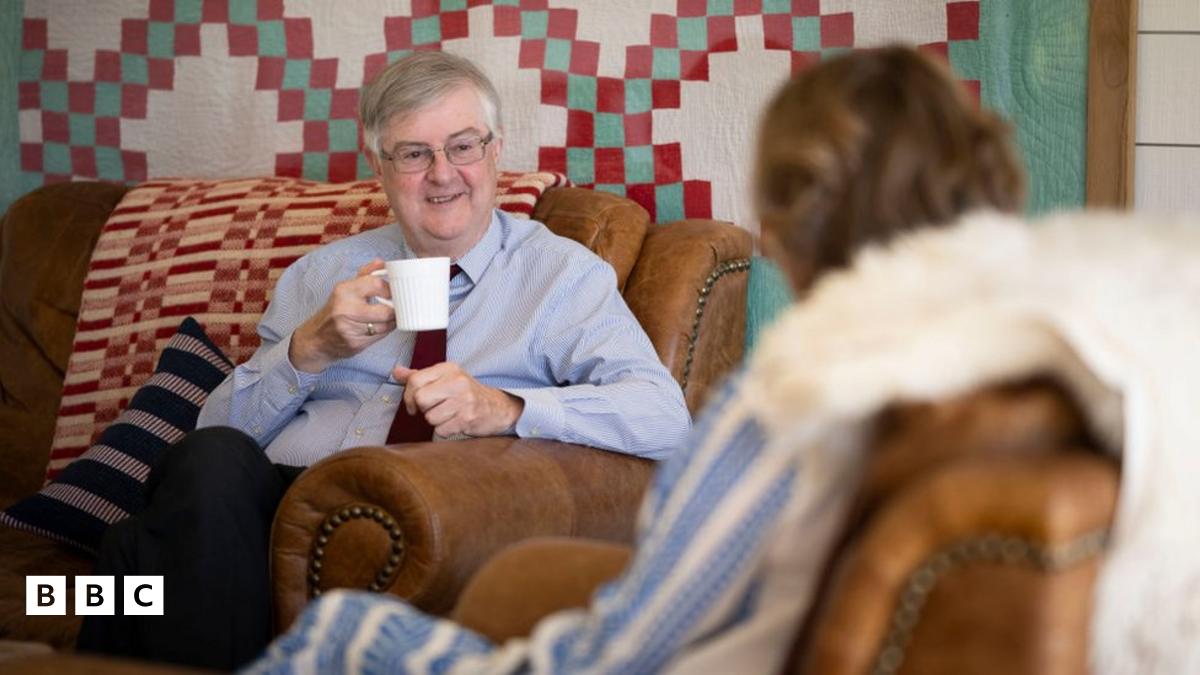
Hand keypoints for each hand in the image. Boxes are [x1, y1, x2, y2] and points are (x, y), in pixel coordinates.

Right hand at [289, 260, 396, 372]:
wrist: (316, 338)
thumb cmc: (335, 310)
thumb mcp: (346, 288)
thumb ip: (366, 274)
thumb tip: (381, 263)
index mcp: (344, 290)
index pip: (378, 285)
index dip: (390, 289)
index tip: (392, 292)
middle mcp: (345, 309)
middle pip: (386, 311)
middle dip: (394, 310)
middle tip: (395, 307)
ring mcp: (350, 329)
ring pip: (385, 326)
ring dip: (391, 322)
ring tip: (387, 317)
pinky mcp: (355, 344)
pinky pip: (380, 337)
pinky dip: (383, 332)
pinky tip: (378, 327)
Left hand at [392, 362, 524, 437]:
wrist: (497, 407)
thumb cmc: (466, 393)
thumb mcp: (445, 378)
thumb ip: (420, 376)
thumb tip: (396, 372)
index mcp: (449, 368)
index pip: (415, 380)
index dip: (408, 396)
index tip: (413, 404)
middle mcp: (457, 381)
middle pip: (420, 399)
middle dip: (423, 408)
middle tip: (434, 408)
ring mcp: (464, 400)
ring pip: (430, 417)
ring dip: (436, 421)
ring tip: (448, 415)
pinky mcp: (468, 418)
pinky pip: (441, 430)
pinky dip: (445, 430)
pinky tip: (455, 422)